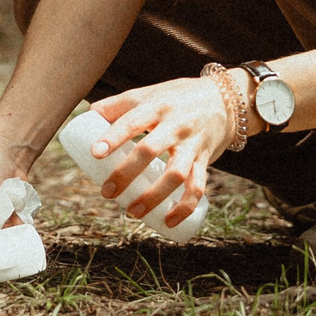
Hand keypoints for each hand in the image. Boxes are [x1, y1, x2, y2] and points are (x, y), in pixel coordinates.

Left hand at [89, 76, 233, 223]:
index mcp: (157, 105)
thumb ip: (121, 104)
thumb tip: (90, 114)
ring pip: (176, 174)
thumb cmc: (177, 98)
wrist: (225, 100)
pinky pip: (198, 186)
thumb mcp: (151, 93)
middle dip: (126, 173)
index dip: (114, 137)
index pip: (132, 121)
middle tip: (107, 193)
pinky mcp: (205, 160)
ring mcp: (192, 144)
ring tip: (132, 212)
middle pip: (150, 150)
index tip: (95, 153)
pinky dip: (185, 206)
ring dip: (154, 196)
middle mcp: (176, 125)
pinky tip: (169, 221)